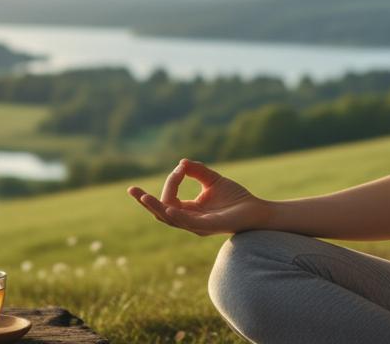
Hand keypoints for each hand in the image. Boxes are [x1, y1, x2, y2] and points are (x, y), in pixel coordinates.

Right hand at [126, 159, 270, 235]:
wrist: (257, 210)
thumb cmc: (236, 198)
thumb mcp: (213, 180)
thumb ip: (197, 171)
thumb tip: (181, 162)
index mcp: (190, 211)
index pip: (169, 199)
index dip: (171, 182)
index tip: (180, 168)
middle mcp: (190, 221)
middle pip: (161, 213)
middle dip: (146, 202)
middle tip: (133, 190)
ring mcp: (197, 225)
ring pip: (170, 219)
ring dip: (156, 207)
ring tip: (143, 197)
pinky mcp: (208, 226)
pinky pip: (187, 223)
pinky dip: (176, 215)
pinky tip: (168, 207)